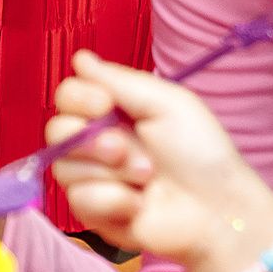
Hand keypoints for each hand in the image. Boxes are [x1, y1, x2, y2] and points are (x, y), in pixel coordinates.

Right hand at [48, 51, 272, 271]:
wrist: (216, 210)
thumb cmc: (201, 154)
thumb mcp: (167, 104)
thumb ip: (119, 80)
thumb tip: (81, 58)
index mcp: (115, 112)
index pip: (68, 95)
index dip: (78, 98)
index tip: (104, 105)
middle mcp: (98, 143)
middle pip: (56, 130)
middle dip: (92, 141)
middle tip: (124, 150)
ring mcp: (94, 178)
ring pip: (65, 168)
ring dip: (111, 173)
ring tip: (145, 179)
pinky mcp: (93, 213)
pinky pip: (79, 200)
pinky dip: (113, 201)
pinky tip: (139, 205)